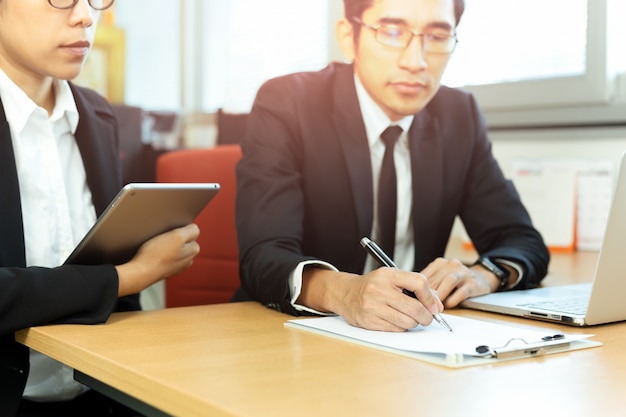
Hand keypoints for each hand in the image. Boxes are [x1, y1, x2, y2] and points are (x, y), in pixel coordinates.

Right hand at [115, 223, 199, 296]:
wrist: (140, 273)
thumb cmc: (156, 255)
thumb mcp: (177, 236)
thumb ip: (191, 230)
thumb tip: (195, 229)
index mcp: (193, 251)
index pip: (192, 232)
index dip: (180, 229)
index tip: (171, 233)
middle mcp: (187, 260)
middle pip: (182, 241)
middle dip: (174, 238)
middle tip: (163, 238)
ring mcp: (176, 266)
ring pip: (173, 249)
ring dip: (166, 246)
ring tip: (156, 247)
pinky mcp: (165, 269)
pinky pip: (164, 257)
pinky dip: (159, 255)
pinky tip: (152, 255)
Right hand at [301, 267, 443, 331]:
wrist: (346, 293)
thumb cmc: (374, 286)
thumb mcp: (392, 278)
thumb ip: (415, 287)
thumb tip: (438, 305)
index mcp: (388, 275)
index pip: (419, 283)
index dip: (430, 297)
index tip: (434, 305)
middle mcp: (379, 289)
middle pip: (415, 307)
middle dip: (426, 316)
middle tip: (427, 318)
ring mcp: (372, 306)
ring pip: (407, 322)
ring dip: (413, 323)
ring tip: (409, 318)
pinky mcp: (368, 321)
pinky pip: (395, 329)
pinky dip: (401, 328)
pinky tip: (396, 321)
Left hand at [420, 258, 496, 307]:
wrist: (482, 277)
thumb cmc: (456, 280)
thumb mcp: (441, 276)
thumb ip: (429, 283)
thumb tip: (412, 296)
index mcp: (439, 263)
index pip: (424, 276)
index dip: (417, 290)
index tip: (414, 300)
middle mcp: (450, 265)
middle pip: (434, 280)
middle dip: (427, 295)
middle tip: (422, 307)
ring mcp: (463, 273)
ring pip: (447, 282)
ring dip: (440, 297)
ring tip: (434, 307)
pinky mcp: (472, 284)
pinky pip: (460, 293)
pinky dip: (452, 301)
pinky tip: (448, 306)